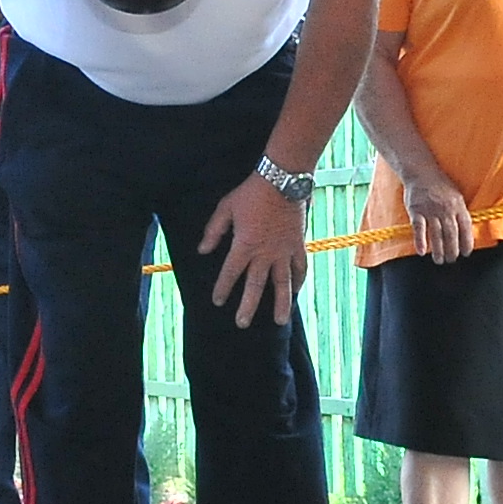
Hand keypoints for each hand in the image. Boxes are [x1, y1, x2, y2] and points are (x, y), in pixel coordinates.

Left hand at [200, 165, 308, 324]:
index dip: (223, 288)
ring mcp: (284, 252)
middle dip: (248, 306)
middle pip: (256, 286)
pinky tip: (295, 292)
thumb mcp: (225, 208)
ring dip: (280, 304)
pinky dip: (298, 281)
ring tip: (279, 321)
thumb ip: (213, 231)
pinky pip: (300, 268)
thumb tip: (202, 251)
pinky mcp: (298, 246)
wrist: (282, 180)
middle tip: (241, 323)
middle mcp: (264, 254)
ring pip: (282, 284)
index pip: (230, 273)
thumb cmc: (251, 193)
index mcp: (244, 245)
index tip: (217, 301)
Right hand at [404, 168, 478, 263]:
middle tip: (451, 260)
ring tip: (439, 260)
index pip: (465, 228)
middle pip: (451, 234)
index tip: (466, 253)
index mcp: (458, 205)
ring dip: (438, 250)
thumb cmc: (440, 184)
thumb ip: (460, 211)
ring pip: (436, 234)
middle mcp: (446, 209)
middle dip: (452, 250)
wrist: (421, 171)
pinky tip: (421, 251)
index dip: (467, 242)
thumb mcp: (456, 195)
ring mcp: (430, 210)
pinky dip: (420, 240)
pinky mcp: (416, 210)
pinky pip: (419, 228)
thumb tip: (466, 230)